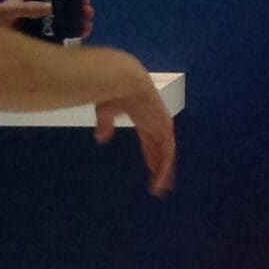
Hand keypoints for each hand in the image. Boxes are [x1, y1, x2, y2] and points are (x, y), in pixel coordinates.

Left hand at [0, 0, 95, 37]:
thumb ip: (26, 8)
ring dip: (75, 26)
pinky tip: (78, 42)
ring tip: (87, 28)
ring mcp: (32, 33)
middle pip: (58, 13)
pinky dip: (67, 42)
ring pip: (59, 28)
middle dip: (75, 12)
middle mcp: (31, 19)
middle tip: (89, 12)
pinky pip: (53, 44)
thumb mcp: (5, 11)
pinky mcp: (33, 48)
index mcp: (25, 5)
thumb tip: (51, 7)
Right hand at [96, 57, 177, 194]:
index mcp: (144, 118)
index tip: (152, 168)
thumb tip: (101, 138)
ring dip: (164, 171)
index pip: (151, 141)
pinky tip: (161, 179)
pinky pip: (167, 152)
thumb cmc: (111, 90)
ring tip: (160, 188)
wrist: (120, 80)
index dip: (152, 155)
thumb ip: (105, 124)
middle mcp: (155, 122)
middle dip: (160, 166)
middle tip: (161, 183)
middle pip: (161, 149)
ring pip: (166, 153)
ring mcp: (162, 125)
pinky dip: (165, 166)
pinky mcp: (164, 127)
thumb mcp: (105, 111)